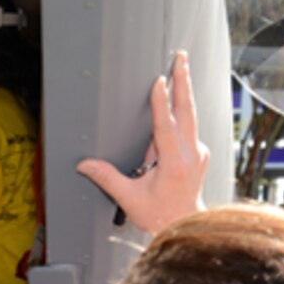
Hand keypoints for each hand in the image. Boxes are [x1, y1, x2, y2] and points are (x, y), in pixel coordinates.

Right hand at [76, 51, 208, 234]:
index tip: (159, 80)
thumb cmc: (160, 215)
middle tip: (180, 58)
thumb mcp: (129, 199)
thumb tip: (85, 165)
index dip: (161, 101)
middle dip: (183, 81)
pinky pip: (189, 127)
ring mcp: (198, 152)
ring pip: (190, 115)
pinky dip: (182, 112)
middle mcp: (191, 154)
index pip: (166, 125)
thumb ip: (107, 178)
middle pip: (187, 110)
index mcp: (174, 163)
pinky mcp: (198, 153)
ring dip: (184, 91)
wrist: (184, 225)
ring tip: (180, 69)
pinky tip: (176, 100)